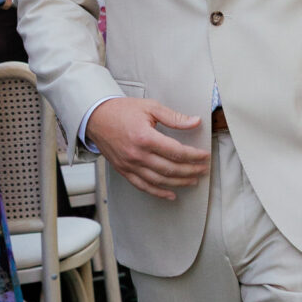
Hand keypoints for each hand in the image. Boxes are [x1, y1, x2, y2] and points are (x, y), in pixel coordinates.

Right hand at [87, 96, 210, 200]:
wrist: (96, 118)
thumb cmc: (123, 110)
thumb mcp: (150, 107)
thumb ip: (174, 117)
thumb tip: (195, 122)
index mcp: (145, 137)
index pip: (176, 152)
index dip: (193, 155)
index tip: (204, 156)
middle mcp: (137, 154)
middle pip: (170, 168)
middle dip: (190, 170)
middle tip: (203, 169)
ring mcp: (130, 165)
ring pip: (159, 180)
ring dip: (178, 183)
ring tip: (193, 181)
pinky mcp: (124, 170)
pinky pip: (143, 186)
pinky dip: (158, 192)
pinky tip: (171, 194)